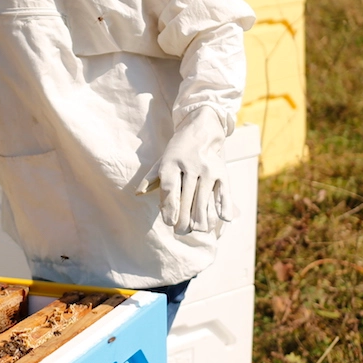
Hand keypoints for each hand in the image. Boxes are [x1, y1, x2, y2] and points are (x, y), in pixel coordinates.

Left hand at [136, 107, 231, 234]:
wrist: (201, 130)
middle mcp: (190, 164)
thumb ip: (151, 178)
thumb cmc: (178, 151)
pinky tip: (223, 219)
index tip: (169, 222)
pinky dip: (224, 205)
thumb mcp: (162, 160)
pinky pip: (223, 191)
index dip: (169, 207)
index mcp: (171, 162)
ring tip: (197, 230)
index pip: (170, 188)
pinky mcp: (222, 171)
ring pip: (204, 198)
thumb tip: (138, 194)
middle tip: (181, 231)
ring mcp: (207, 168)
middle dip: (184, 218)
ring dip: (201, 218)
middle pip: (187, 197)